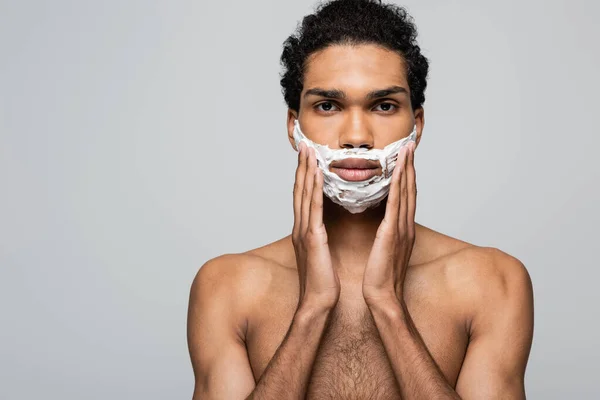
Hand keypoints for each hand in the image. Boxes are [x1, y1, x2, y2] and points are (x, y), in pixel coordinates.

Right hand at [292, 142, 340, 312]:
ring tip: (309, 151)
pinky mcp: (312, 238)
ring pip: (304, 194)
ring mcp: (304, 231)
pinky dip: (314, 189)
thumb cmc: (323, 282)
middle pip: (300, 190)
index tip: (308, 157)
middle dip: (302, 166)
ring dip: (306, 171)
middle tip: (305, 145)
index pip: (304, 196)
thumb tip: (323, 227)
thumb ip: (320, 237)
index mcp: (305, 230)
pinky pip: (313, 208)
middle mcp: (301, 227)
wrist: (318, 303)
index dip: (304, 175)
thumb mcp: (321, 254)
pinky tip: (316, 174)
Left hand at [362, 142, 416, 305]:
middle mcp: (405, 226)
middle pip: (410, 189)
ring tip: (406, 150)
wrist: (383, 298)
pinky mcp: (392, 234)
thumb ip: (386, 234)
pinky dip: (398, 186)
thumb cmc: (381, 277)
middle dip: (410, 166)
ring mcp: (401, 229)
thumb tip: (383, 223)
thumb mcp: (385, 251)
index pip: (406, 196)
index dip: (407, 175)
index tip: (405, 157)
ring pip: (406, 193)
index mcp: (402, 229)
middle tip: (410, 144)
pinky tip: (398, 172)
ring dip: (407, 169)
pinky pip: (396, 204)